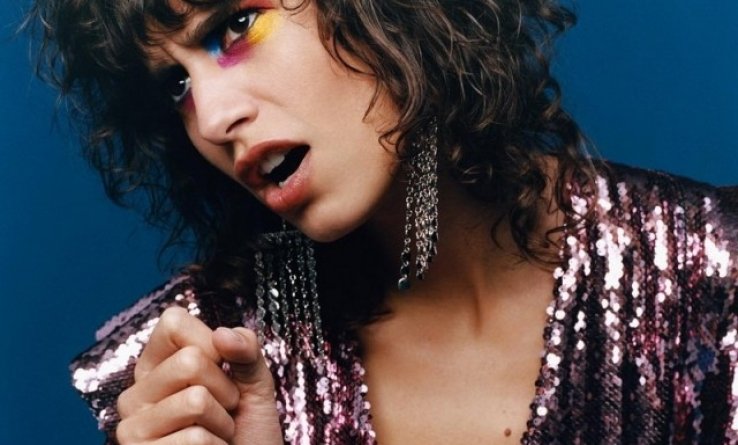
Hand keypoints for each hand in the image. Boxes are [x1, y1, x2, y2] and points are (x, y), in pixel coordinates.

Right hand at [115, 307, 282, 443]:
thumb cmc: (248, 431)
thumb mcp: (255, 382)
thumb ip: (246, 350)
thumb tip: (222, 334)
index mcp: (157, 365)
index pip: (174, 321)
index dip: (212, 343)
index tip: (222, 369)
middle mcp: (136, 392)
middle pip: (191, 361)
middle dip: (225, 389)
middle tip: (224, 411)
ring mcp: (132, 426)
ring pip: (196, 400)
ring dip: (223, 422)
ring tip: (217, 435)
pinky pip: (196, 438)